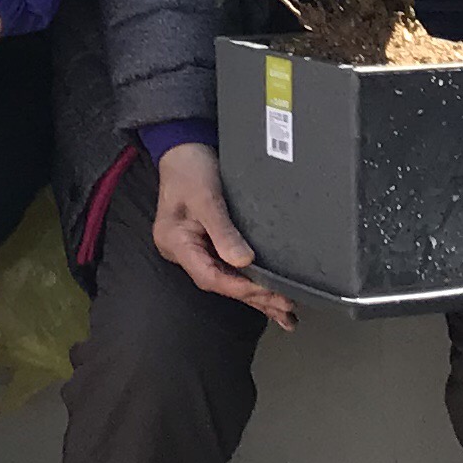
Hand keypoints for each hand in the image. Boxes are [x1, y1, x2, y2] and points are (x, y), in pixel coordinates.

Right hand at [155, 141, 297, 324]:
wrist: (183, 146)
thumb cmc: (190, 168)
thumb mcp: (206, 197)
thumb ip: (223, 231)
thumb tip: (243, 262)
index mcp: (175, 242)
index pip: (210, 276)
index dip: (241, 287)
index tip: (269, 293)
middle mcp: (183, 251)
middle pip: (221, 282)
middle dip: (254, 298)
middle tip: (286, 309)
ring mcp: (195, 248)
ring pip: (227, 279)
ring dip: (256, 297)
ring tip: (285, 315)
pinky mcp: (207, 242)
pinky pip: (229, 267)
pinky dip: (250, 281)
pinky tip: (267, 296)